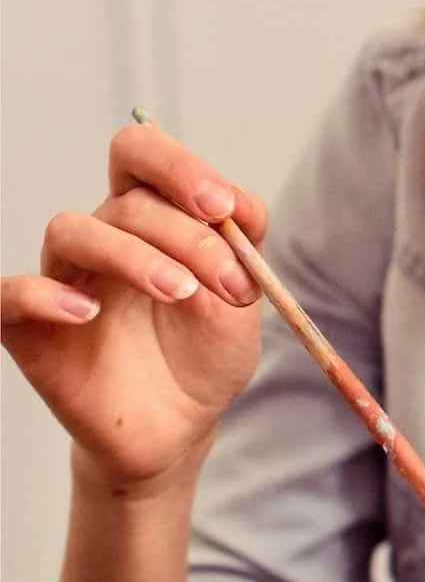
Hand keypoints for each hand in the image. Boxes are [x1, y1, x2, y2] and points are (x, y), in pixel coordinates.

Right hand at [1, 122, 266, 498]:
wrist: (181, 425)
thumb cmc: (205, 352)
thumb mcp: (244, 297)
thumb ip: (244, 243)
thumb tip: (236, 204)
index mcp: (154, 218)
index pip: (142, 156)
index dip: (178, 165)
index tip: (221, 206)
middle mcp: (105, 238)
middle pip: (125, 198)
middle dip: (185, 234)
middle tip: (227, 281)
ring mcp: (65, 279)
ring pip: (71, 230)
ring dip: (134, 256)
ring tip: (181, 295)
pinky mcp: (30, 327)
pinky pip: (11, 293)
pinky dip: (46, 295)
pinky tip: (88, 313)